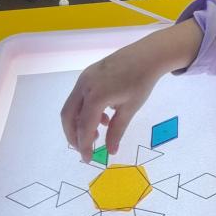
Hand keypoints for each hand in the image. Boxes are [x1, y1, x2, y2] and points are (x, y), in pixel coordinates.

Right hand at [60, 22, 201, 159]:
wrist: (147, 55)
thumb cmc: (141, 82)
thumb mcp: (130, 109)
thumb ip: (117, 131)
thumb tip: (110, 151)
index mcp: (96, 97)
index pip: (84, 127)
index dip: (84, 146)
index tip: (88, 160)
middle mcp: (84, 86)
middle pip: (68, 116)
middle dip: (73, 135)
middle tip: (85, 149)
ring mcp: (84, 78)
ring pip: (71, 106)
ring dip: (79, 123)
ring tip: (97, 133)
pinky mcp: (88, 74)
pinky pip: (79, 96)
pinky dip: (85, 110)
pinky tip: (103, 116)